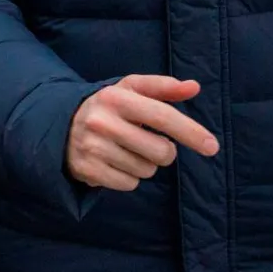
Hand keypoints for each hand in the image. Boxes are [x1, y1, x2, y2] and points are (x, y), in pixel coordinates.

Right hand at [66, 75, 220, 190]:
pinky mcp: (86, 169)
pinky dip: (128, 177)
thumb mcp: (130, 90)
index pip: (161, 116)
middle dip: (164, 152)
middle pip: (160, 151)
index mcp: (116, 97)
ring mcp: (92, 147)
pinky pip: (129, 184)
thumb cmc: (108, 108)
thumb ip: (162, 88)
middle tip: (148, 143)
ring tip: (126, 150)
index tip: (211, 146)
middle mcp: (102, 121)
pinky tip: (114, 163)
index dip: (189, 131)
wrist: (60, 125)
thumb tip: (194, 87)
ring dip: (144, 164)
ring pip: (146, 170)